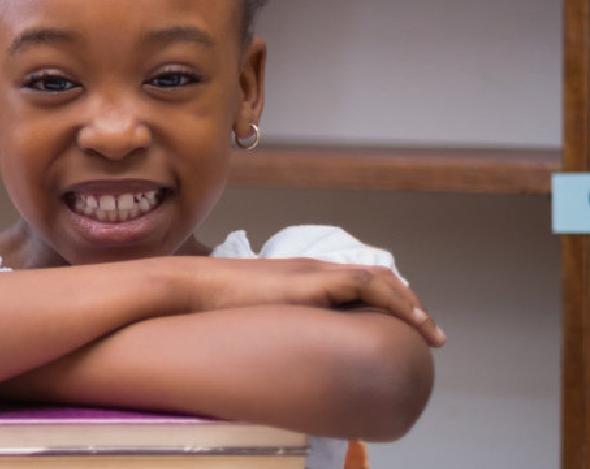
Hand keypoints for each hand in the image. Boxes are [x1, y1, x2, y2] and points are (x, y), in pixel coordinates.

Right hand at [168, 257, 446, 346]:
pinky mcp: (313, 282)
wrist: (187, 288)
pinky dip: (395, 303)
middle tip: (428, 332)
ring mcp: (314, 272)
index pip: (355, 280)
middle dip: (408, 303)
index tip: (403, 323)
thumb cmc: (209, 306)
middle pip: (377, 277)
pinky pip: (368, 287)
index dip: (385, 299)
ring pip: (380, 280)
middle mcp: (313, 268)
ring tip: (429, 332)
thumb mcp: (250, 316)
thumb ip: (271, 323)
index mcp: (300, 276)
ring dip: (410, 306)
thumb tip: (277, 350)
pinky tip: (409, 322)